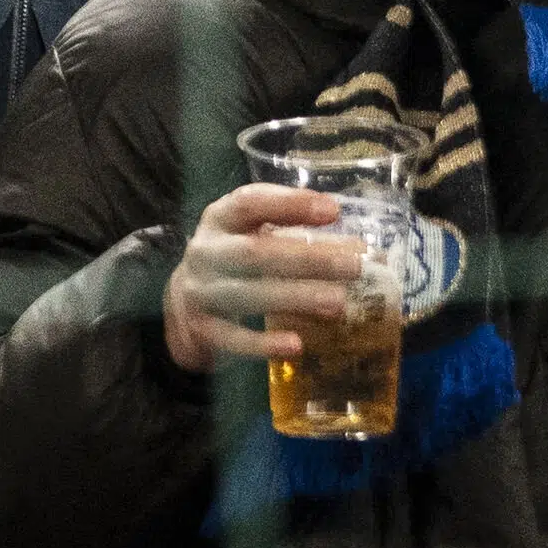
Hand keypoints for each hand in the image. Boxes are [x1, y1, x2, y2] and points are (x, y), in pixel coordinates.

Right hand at [161, 183, 364, 370]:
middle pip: (255, 253)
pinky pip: (233, 339)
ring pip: (247, 294)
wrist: (184, 302)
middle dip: (307, 259)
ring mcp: (201, 291)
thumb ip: (299, 235)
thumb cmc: (235, 259)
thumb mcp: (254, 235)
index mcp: (220, 218)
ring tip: (338, 303)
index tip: (333, 211)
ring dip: (295, 298)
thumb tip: (363, 250)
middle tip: (354, 267)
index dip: (289, 204)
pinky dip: (264, 344)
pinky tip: (297, 345)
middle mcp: (206, 251)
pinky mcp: (202, 328)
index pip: (250, 202)